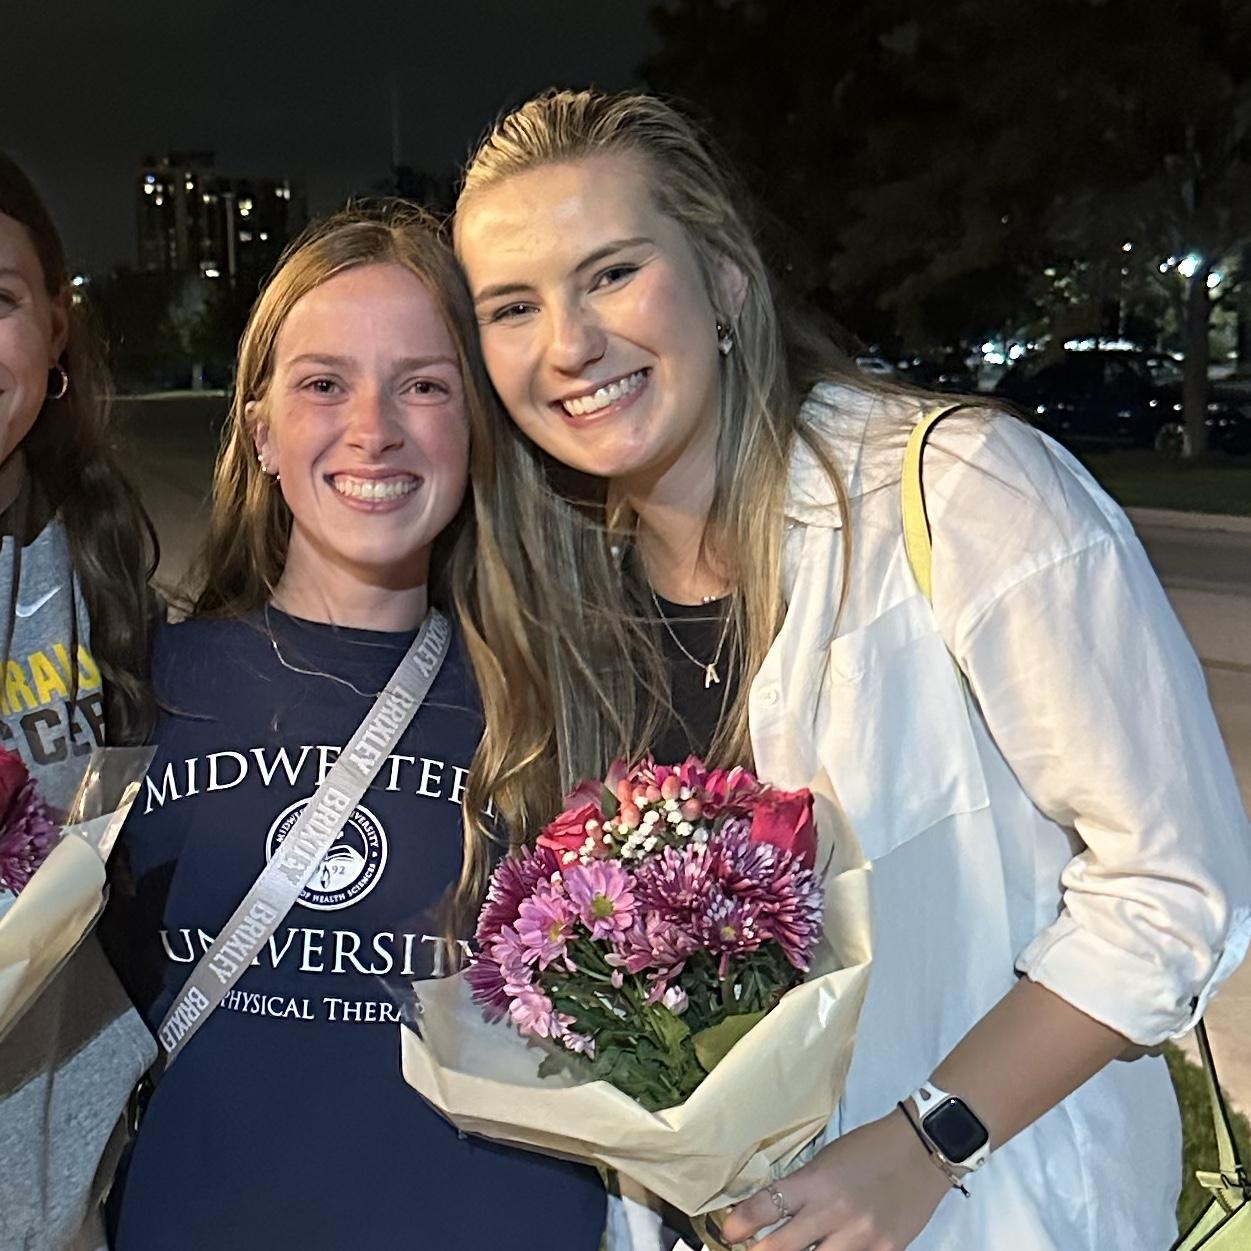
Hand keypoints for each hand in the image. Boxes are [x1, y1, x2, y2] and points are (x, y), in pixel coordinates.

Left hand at [717, 1108, 951, 1249]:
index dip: (741, 1223)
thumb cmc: (869, 1149)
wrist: (921, 1150)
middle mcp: (833, 1212)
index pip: (767, 1205)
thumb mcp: (828, 1160)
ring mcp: (860, 1238)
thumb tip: (772, 1213)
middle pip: (783, 1247)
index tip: (728, 1232)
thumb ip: (802, 1189)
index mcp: (815, 1182)